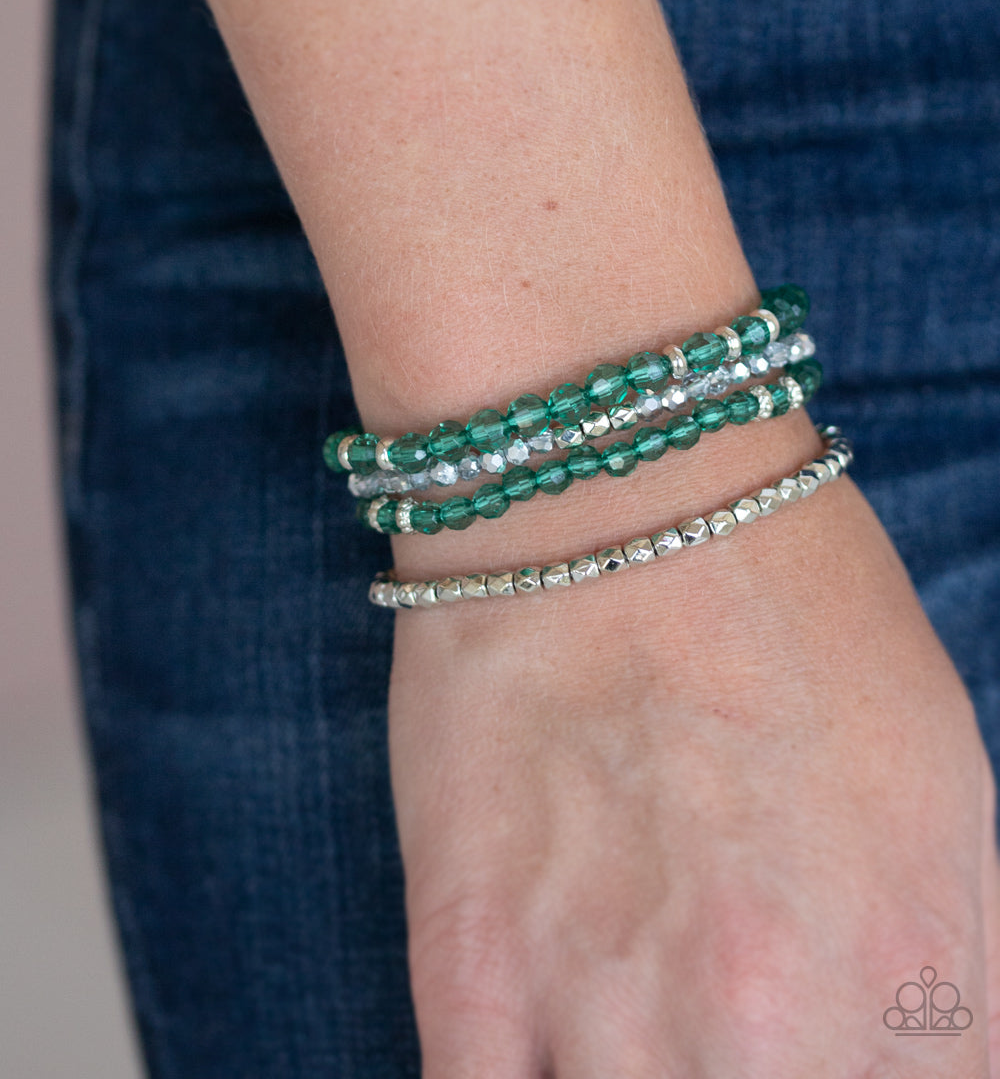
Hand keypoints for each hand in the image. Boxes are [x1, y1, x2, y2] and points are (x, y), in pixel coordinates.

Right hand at [389, 473, 999, 1076]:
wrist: (610, 489)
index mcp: (917, 972)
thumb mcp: (943, 780)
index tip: (823, 1039)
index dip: (873, 1074)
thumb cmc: (787, 597)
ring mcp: (611, 1009)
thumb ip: (951, 959)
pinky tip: (547, 1039)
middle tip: (725, 1013)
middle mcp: (774, 1027)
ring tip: (638, 994)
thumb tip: (928, 1049)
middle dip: (760, 1073)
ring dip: (640, 1075)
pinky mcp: (472, 971)